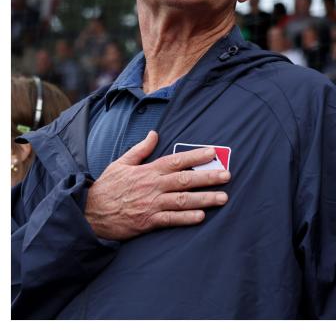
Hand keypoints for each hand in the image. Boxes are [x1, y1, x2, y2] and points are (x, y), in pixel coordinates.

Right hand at [84, 131, 230, 240]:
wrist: (88, 214)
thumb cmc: (107, 188)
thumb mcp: (121, 163)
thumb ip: (141, 149)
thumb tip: (154, 133)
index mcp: (148, 171)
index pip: (177, 160)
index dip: (196, 156)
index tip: (214, 153)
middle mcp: (152, 186)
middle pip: (185, 180)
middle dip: (208, 177)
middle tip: (227, 176)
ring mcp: (151, 204)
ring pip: (182, 200)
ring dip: (204, 199)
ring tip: (222, 198)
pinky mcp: (147, 222)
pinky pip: (170, 220)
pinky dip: (186, 218)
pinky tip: (201, 217)